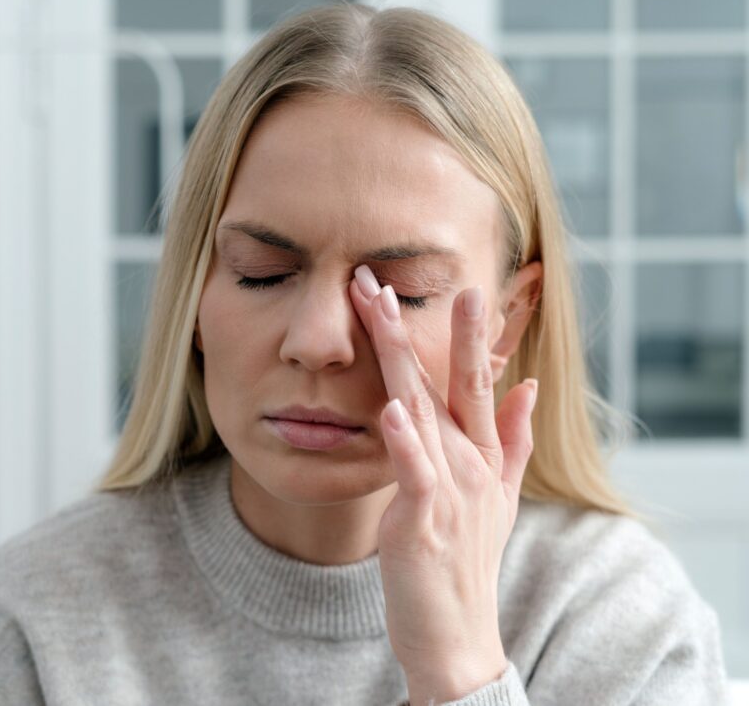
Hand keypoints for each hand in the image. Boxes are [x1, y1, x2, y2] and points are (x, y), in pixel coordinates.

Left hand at [349, 265, 537, 703]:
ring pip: (422, 410)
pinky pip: (415, 474)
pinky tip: (390, 409)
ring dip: (402, 358)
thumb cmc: (466, 561)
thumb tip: (530, 386)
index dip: (460, 332)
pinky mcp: (425, 521)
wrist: (458, 636)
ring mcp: (450, 489)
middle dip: (418, 326)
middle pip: (444, 381)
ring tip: (381, 309)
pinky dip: (404, 442)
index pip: (471, 379)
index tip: (450, 282)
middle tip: (386, 275)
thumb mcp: (498, 496)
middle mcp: (470, 462)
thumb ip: (513, 440)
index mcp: (481, 453)